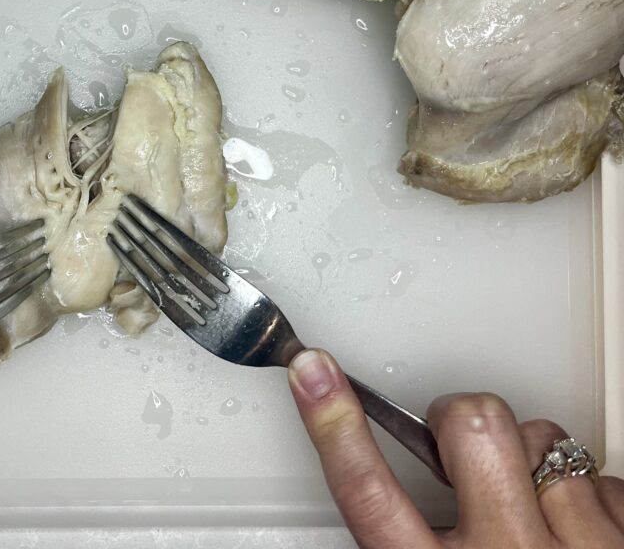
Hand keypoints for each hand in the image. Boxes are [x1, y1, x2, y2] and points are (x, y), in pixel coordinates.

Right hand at [288, 348, 623, 547]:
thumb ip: (409, 538)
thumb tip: (397, 478)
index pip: (366, 492)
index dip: (334, 424)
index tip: (312, 373)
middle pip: (475, 428)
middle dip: (464, 420)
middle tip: (460, 445)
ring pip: (549, 442)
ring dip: (536, 464)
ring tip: (535, 513)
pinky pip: (604, 478)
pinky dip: (591, 496)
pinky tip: (581, 535)